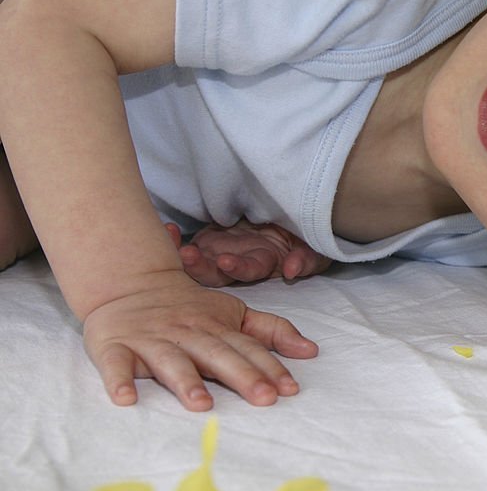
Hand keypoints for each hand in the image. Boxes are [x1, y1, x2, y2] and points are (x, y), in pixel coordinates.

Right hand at [82, 271, 318, 410]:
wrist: (130, 282)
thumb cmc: (190, 308)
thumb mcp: (235, 313)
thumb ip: (271, 331)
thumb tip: (311, 350)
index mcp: (217, 328)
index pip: (248, 348)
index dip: (269, 367)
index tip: (290, 389)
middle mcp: (188, 334)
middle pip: (217, 355)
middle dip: (242, 376)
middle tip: (263, 398)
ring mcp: (151, 340)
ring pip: (170, 361)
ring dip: (186, 382)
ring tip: (202, 404)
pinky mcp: (115, 347)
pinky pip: (116, 364)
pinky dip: (119, 380)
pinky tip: (125, 399)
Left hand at [166, 220, 331, 287]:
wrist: (290, 217)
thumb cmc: (305, 237)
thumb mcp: (313, 246)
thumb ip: (306, 258)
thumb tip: (291, 269)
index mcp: (265, 262)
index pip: (250, 270)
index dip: (239, 268)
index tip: (226, 262)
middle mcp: (240, 261)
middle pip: (217, 273)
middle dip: (201, 267)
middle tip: (188, 256)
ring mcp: (222, 250)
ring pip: (199, 261)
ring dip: (185, 256)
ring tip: (173, 242)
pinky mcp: (209, 238)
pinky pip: (188, 244)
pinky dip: (176, 240)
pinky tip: (169, 230)